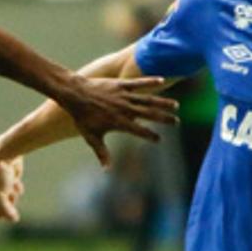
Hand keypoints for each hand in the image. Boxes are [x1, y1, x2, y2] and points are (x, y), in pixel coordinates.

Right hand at [0, 155, 23, 222]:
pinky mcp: (4, 184)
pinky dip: (15, 189)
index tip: (3, 205)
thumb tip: (14, 220)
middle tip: (9, 194)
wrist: (6, 152)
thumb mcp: (1, 196)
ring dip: (12, 197)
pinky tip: (15, 181)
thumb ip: (6, 212)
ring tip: (12, 186)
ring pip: (6, 204)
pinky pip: (12, 195)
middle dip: (6, 204)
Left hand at [45, 72, 177, 166]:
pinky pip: (138, 83)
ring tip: (175, 105)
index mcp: (119, 122)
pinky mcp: (121, 85)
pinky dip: (149, 81)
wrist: (75, 94)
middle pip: (149, 114)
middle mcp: (124, 109)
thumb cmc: (82, 117)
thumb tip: (107, 170)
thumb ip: (102, 153)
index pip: (139, 131)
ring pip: (147, 99)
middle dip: (164, 118)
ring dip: (162, 102)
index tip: (159, 140)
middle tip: (176, 122)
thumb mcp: (92, 137)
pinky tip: (161, 80)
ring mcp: (123, 96)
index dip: (150, 136)